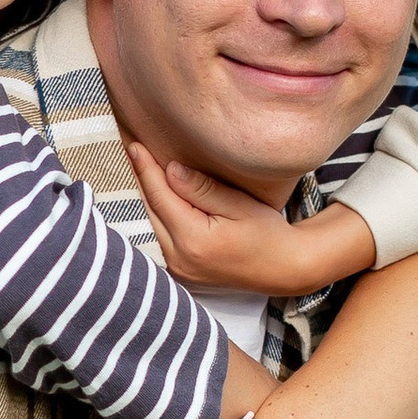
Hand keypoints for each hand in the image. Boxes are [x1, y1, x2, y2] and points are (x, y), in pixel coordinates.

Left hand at [128, 145, 373, 297]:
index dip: (147, 169)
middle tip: (134, 150)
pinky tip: (159, 195)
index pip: (161, 197)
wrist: (283, 269)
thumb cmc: (268, 234)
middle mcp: (180, 259)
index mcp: (194, 241)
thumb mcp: (239, 204)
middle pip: (152, 211)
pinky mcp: (181, 273)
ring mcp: (178, 270)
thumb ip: (202, 189)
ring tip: (142, 167)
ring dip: (149, 197)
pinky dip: (159, 215)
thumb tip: (170, 170)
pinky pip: (162, 237)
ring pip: (153, 224)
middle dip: (143, 179)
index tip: (135, 146)